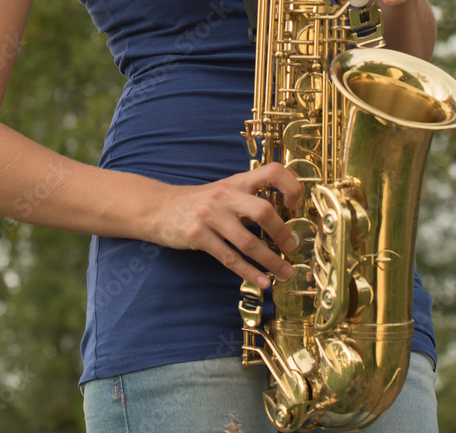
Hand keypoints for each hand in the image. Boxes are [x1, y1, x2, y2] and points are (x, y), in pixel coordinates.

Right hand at [151, 163, 302, 288]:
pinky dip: (249, 273)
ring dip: (270, 261)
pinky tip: (263, 282)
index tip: (296, 205)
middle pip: (263, 211)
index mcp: (236, 182)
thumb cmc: (199, 202)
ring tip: (285, 272)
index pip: (271, 172)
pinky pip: (229, 258)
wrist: (159, 208)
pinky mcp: (198, 236)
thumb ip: (249, 201)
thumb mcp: (225, 192)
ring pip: (248, 242)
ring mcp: (210, 215)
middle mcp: (225, 196)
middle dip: (282, 233)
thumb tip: (283, 220)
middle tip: (293, 247)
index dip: (290, 185)